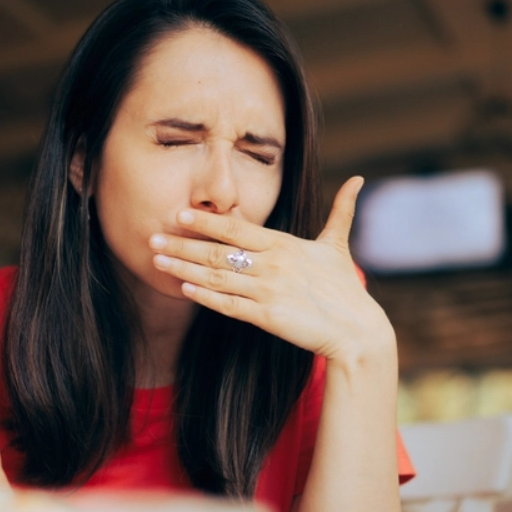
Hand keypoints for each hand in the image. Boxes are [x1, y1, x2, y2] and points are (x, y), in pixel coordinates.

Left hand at [149, 176, 394, 361]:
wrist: (356, 331)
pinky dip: (205, 296)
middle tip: (152, 237)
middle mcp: (272, 264)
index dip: (206, 220)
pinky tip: (184, 288)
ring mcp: (268, 291)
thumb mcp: (339, 246)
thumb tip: (359, 181)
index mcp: (284, 244)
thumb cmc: (346, 289)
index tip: (179, 214)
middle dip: (182, 244)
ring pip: (216, 277)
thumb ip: (341, 212)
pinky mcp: (267, 317)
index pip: (236, 227)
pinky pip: (228, 305)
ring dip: (184, 268)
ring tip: (158, 261)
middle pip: (218, 251)